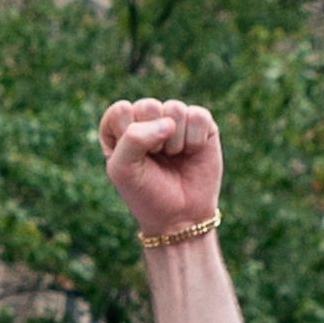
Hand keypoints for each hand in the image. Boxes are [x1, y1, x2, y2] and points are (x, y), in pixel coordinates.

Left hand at [100, 97, 223, 239]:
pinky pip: (199, 116)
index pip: (122, 110)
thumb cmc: (146, 193)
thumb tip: (170, 123)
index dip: (129, 137)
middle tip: (157, 159)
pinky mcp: (202, 125)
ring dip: (175, 142)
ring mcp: (176, 120)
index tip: (134, 160)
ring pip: (175, 109)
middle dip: (153, 139)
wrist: (180, 217)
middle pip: (149, 105)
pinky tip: (192, 153)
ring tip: (174, 157)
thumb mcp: (122, 168)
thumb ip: (133, 137)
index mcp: (120, 125)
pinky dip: (195, 140)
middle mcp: (148, 118)